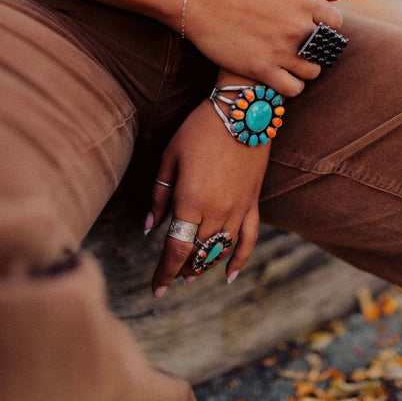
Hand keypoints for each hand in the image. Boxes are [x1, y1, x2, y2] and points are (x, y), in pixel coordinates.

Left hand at [145, 97, 270, 296]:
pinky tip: (230, 275)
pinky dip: (240, 260)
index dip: (164, 273)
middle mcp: (217, 212)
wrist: (241, 110)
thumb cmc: (199, 129)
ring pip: (220, 250)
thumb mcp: (170, 158)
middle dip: (181, 268)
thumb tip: (148, 228)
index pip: (176, 250)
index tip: (155, 289)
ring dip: (204, 266)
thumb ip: (159, 196)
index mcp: (191, 202)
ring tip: (191, 274)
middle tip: (170, 276)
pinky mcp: (253, 202)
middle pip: (197, 253)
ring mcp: (238, 209)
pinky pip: (249, 239)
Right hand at [185, 0, 346, 97]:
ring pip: (312, 72)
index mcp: (304, 1)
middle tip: (301, 47)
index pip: (335, 23)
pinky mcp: (261, 68)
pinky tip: (281, 77)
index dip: (326, 27)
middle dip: (317, 50)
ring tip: (291, 63)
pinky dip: (291, 86)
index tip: (312, 28)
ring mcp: (280, 50)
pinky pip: (292, 89)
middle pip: (326, 50)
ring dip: (305, 69)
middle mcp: (297, 27)